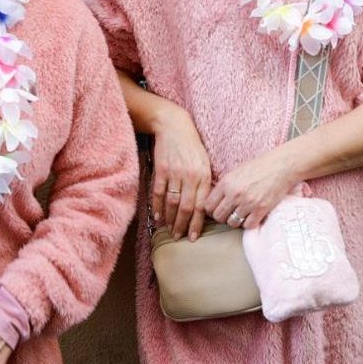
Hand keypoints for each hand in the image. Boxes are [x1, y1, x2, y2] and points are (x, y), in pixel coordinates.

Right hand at [150, 106, 211, 240]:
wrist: (174, 126)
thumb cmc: (192, 146)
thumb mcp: (204, 163)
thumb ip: (205, 183)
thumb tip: (204, 207)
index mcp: (203, 175)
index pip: (201, 205)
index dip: (197, 223)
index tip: (193, 236)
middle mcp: (190, 176)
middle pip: (186, 207)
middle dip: (182, 225)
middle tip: (179, 237)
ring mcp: (174, 173)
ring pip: (171, 202)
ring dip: (169, 219)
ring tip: (169, 230)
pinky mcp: (161, 169)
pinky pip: (158, 192)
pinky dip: (157, 206)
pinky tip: (157, 216)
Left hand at [207, 147, 301, 230]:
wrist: (282, 165)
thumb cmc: (260, 167)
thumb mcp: (237, 172)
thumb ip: (225, 187)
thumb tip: (215, 202)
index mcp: (226, 183)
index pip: (208, 206)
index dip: (211, 210)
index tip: (218, 209)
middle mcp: (235, 193)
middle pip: (218, 217)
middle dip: (223, 217)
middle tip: (230, 213)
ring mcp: (248, 202)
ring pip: (232, 223)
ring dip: (236, 221)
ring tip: (243, 213)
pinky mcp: (261, 209)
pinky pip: (248, 225)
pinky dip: (249, 223)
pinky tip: (252, 215)